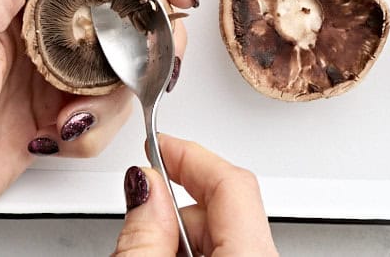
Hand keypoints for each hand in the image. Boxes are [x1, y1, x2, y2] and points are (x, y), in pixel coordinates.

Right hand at [113, 134, 276, 255]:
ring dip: (183, 236)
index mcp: (250, 256)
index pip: (232, 183)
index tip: (160, 144)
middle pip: (226, 209)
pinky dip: (194, 254)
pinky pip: (228, 256)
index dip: (191, 157)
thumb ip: (145, 234)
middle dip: (178, 204)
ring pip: (225, 237)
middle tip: (139, 205)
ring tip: (145, 249)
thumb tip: (145, 186)